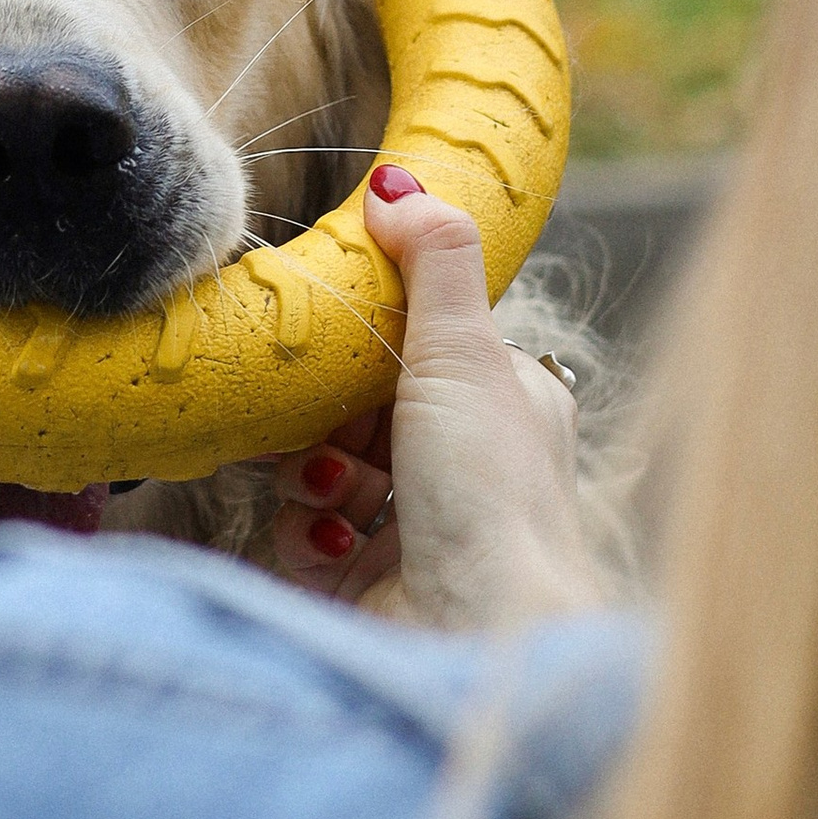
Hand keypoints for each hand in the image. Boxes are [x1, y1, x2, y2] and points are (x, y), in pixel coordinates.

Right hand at [264, 167, 600, 630]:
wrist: (481, 637)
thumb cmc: (490, 494)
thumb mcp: (466, 353)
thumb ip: (432, 261)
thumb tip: (396, 181)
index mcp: (509, 407)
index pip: (421, 347)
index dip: (371, 342)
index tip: (332, 335)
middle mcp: (469, 470)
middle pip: (361, 408)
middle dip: (328, 414)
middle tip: (315, 420)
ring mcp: (417, 532)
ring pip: (327, 470)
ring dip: (314, 473)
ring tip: (330, 487)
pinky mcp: (367, 588)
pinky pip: (308, 536)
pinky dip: (309, 533)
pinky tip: (333, 541)